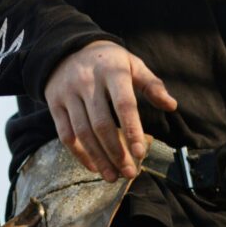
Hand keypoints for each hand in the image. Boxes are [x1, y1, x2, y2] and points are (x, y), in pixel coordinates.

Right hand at [43, 40, 178, 181]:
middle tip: (130, 173)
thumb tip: (171, 106)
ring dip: (99, 158)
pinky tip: (94, 167)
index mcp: (111, 71)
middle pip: (101, 124)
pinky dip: (80, 154)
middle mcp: (87, 82)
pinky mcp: (54, 105)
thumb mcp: (131, 64)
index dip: (132, 130)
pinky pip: (66, 135)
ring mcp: (68, 94)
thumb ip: (152, 84)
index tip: (140, 153)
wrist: (65, 50)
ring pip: (83, 133)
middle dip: (116, 152)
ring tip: (113, 176)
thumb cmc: (107, 62)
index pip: (123, 104)